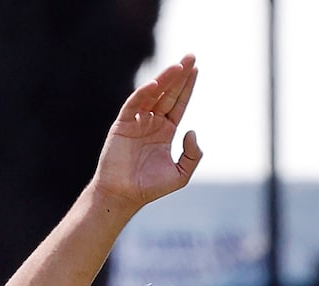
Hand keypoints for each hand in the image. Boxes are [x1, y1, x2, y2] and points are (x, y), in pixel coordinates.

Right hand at [93, 57, 202, 209]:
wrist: (123, 195)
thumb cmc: (149, 188)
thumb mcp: (180, 174)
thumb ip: (192, 155)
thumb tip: (192, 132)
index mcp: (165, 131)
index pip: (178, 103)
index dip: (187, 86)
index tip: (196, 69)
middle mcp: (152, 122)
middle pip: (168, 93)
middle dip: (179, 75)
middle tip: (191, 56)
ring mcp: (137, 122)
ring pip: (153, 94)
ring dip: (165, 79)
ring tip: (179, 66)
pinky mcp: (122, 125)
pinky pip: (134, 104)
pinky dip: (143, 93)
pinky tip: (155, 84)